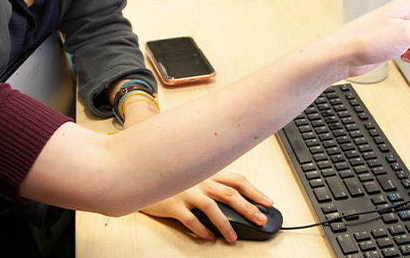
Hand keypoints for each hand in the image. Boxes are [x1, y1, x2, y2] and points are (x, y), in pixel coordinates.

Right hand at [139, 171, 272, 241]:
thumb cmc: (171, 176)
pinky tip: (208, 237)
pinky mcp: (173, 204)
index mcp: (208, 171)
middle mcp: (200, 179)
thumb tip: (233, 197)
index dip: (255, 190)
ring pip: (212, 208)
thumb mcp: (193, 174)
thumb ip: (211, 181)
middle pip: (230, 194)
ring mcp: (186, 191)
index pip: (237, 179)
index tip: (268, 201)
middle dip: (249, 208)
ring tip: (233, 237)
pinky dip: (201, 229)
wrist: (141, 175)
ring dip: (225, 224)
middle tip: (261, 219)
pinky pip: (190, 219)